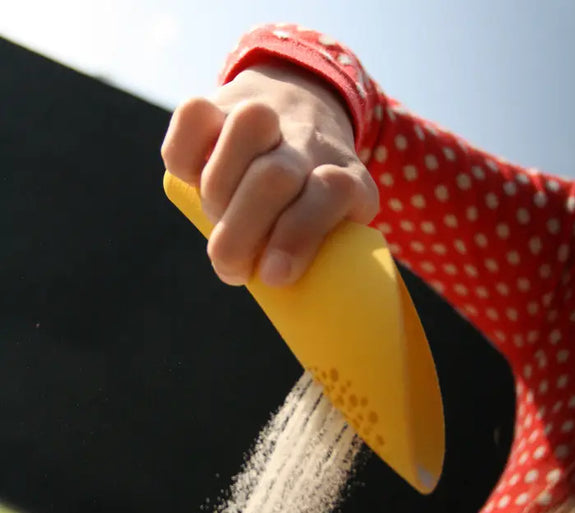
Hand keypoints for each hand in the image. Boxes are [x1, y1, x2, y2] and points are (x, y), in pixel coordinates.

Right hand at [161, 59, 378, 286]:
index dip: (298, 236)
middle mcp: (307, 142)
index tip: (273, 276)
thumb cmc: (311, 194)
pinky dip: (185, 153)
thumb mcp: (334, 223)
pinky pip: (193, 116)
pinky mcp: (221, 102)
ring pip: (244, 131)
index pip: (331, 194)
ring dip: (219, 188)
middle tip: (233, 267)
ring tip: (217, 215)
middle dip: (241, 231)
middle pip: (275, 176)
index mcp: (344, 176)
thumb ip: (319, 254)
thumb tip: (293, 302)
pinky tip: (192, 177)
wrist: (304, 107)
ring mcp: (265, 114)